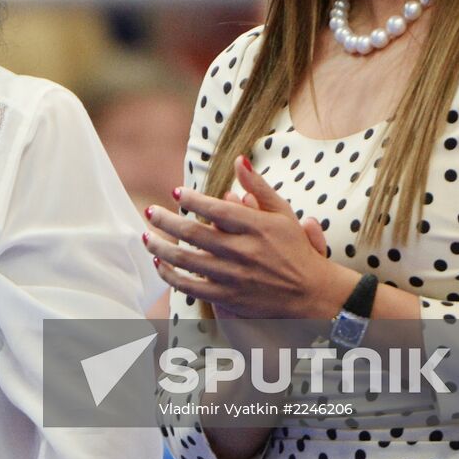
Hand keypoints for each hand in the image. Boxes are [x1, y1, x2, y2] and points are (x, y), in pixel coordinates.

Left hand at [143, 155, 353, 319]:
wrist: (312, 294)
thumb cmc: (295, 248)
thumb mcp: (283, 213)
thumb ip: (258, 186)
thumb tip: (238, 159)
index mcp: (256, 227)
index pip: (215, 209)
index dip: (191, 199)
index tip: (175, 191)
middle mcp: (242, 251)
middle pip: (192, 233)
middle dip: (165, 220)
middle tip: (149, 211)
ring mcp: (233, 276)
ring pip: (186, 260)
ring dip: (160, 247)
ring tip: (146, 236)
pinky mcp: (227, 298)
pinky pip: (190, 286)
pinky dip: (170, 275)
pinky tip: (159, 263)